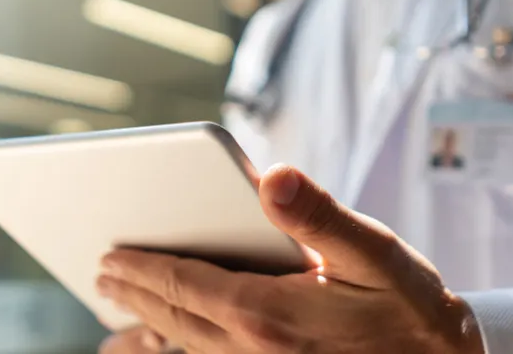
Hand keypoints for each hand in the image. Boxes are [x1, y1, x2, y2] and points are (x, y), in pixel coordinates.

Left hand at [96, 164, 484, 352]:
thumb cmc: (411, 309)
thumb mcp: (375, 252)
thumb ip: (319, 215)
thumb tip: (271, 176)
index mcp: (268, 313)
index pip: (186, 285)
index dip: (143, 268)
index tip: (109, 255)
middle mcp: (254, 351)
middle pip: (175, 320)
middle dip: (134, 297)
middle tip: (101, 277)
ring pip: (186, 351)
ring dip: (146, 334)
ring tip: (115, 327)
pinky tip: (173, 349)